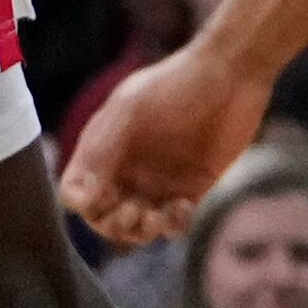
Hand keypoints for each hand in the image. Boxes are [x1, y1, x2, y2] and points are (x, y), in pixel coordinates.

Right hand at [59, 39, 272, 246]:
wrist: (231, 76)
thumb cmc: (175, 85)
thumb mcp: (131, 111)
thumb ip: (102, 152)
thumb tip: (80, 200)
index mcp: (104, 146)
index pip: (77, 191)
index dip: (83, 205)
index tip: (103, 199)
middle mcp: (127, 167)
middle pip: (104, 216)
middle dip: (114, 225)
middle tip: (134, 212)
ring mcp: (159, 180)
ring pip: (138, 227)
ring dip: (143, 230)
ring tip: (159, 215)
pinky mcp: (191, 189)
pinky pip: (173, 224)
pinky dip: (173, 225)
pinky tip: (183, 205)